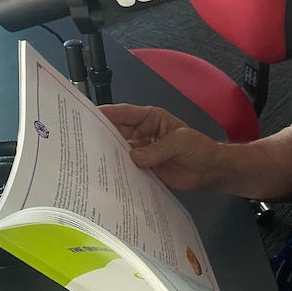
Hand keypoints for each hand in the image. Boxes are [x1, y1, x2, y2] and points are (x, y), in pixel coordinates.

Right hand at [98, 103, 221, 190]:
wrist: (210, 171)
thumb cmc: (200, 148)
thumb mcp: (182, 142)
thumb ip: (160, 149)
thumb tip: (135, 157)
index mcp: (151, 118)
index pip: (125, 113)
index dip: (107, 113)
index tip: (88, 116)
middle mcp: (142, 133)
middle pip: (116, 132)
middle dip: (100, 136)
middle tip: (81, 142)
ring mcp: (141, 151)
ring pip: (118, 150)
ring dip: (107, 155)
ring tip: (88, 162)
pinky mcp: (143, 168)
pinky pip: (126, 168)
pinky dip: (117, 172)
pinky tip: (106, 177)